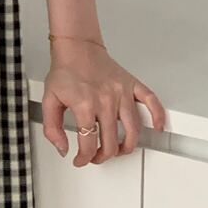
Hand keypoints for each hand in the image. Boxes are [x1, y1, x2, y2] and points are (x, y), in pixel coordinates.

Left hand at [41, 39, 165, 164]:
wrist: (77, 48)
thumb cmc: (65, 71)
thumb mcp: (49, 100)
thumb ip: (52, 128)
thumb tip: (62, 148)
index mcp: (85, 105)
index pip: (88, 144)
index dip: (84, 158)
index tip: (81, 159)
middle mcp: (106, 101)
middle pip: (112, 142)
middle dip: (103, 156)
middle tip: (97, 156)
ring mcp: (121, 93)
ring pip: (133, 130)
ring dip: (127, 146)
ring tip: (119, 150)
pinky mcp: (132, 85)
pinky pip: (151, 101)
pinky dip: (158, 116)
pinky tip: (157, 127)